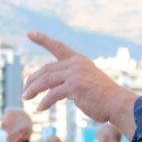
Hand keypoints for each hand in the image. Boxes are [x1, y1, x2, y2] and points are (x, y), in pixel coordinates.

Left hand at [22, 32, 137, 137]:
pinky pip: (53, 94)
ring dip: (33, 90)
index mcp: (79, 60)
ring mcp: (75, 74)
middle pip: (47, 69)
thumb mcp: (86, 82)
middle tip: (25, 90)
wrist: (117, 103)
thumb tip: (53, 90)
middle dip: (32, 79)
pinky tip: (39, 108)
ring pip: (46, 80)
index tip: (30, 33)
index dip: (43, 39)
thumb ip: (71, 80)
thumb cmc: (103, 98)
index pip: (58, 47)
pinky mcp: (74, 86)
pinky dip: (44, 102)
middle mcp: (76, 64)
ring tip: (25, 98)